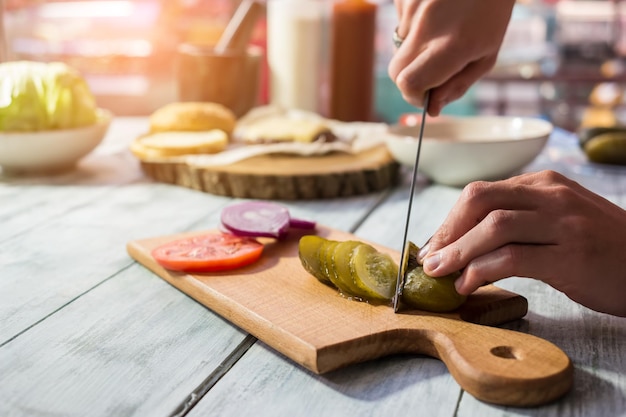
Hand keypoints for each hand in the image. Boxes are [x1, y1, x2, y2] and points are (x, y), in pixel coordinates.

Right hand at [388, 0, 514, 115]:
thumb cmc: (492, 12)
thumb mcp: (486, 54)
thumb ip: (457, 85)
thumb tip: (431, 109)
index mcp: (453, 45)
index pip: (409, 84)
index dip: (414, 96)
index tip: (426, 95)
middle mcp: (427, 25)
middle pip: (396, 71)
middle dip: (410, 78)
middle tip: (431, 70)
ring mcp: (412, 7)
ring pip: (398, 46)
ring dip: (415, 47)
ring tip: (441, 27)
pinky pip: (400, 23)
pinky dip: (413, 26)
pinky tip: (434, 11)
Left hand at [419, 170, 625, 316]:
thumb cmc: (600, 248)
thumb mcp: (558, 220)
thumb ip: (518, 221)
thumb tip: (464, 241)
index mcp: (545, 184)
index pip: (481, 192)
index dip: (450, 220)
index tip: (434, 245)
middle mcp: (552, 196)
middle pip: (480, 200)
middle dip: (447, 231)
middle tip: (431, 259)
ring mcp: (563, 224)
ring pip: (493, 227)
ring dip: (458, 252)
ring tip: (440, 273)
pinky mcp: (571, 256)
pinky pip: (512, 257)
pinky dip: (482, 271)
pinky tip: (469, 285)